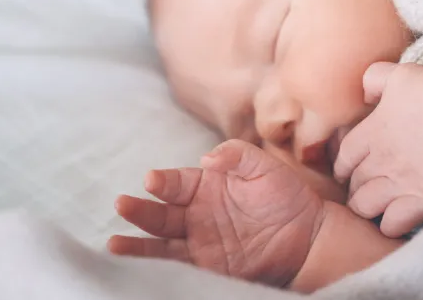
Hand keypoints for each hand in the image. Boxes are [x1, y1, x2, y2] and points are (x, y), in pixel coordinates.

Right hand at [108, 139, 324, 287]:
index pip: (176, 182)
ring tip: (114, 244)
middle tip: (122, 205)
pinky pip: (178, 266)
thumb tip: (206, 158)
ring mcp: (200, 242)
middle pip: (162, 212)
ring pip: (162, 242)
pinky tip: (136, 265)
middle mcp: (197, 213)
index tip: (152, 181)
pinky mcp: (208, 267)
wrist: (309, 238)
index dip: (163, 182)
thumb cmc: (287, 197)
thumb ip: (238, 154)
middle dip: (140, 210)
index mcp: (206, 185)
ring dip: (138, 242)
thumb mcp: (265, 167)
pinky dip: (156, 267)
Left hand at [333, 62, 422, 236]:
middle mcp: (377, 162)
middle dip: (357, 190)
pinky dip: (391, 225)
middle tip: (369, 191)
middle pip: (353, 186)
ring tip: (381, 208)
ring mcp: (398, 184)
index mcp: (369, 134)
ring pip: (364, 208)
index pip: (343, 160)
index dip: (345, 168)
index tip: (351, 172)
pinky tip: (401, 218)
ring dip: (369, 209)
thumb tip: (367, 95)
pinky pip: (391, 225)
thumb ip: (374, 81)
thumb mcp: (397, 75)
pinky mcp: (421, 202)